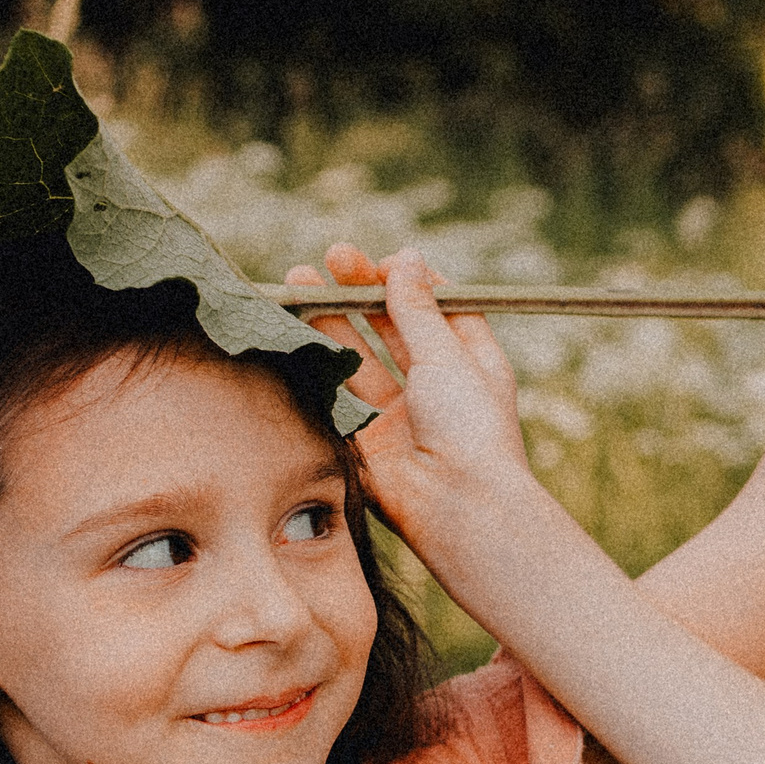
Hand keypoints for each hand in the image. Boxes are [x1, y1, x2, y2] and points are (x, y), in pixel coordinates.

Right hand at [284, 244, 530, 543]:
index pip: (439, 309)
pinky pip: (337, 393)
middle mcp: (436, 386)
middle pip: (393, 328)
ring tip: (298, 281)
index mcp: (471, 362)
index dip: (410, 282)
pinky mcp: (366, 439)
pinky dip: (317, 361)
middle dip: (361, 293)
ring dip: (330, 319)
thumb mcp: (447, 355)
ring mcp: (399, 413)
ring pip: (359, 356)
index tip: (383, 262)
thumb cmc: (470, 427)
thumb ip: (417, 309)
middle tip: (331, 258)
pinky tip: (293, 328)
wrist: (457, 505)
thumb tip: (405, 259)